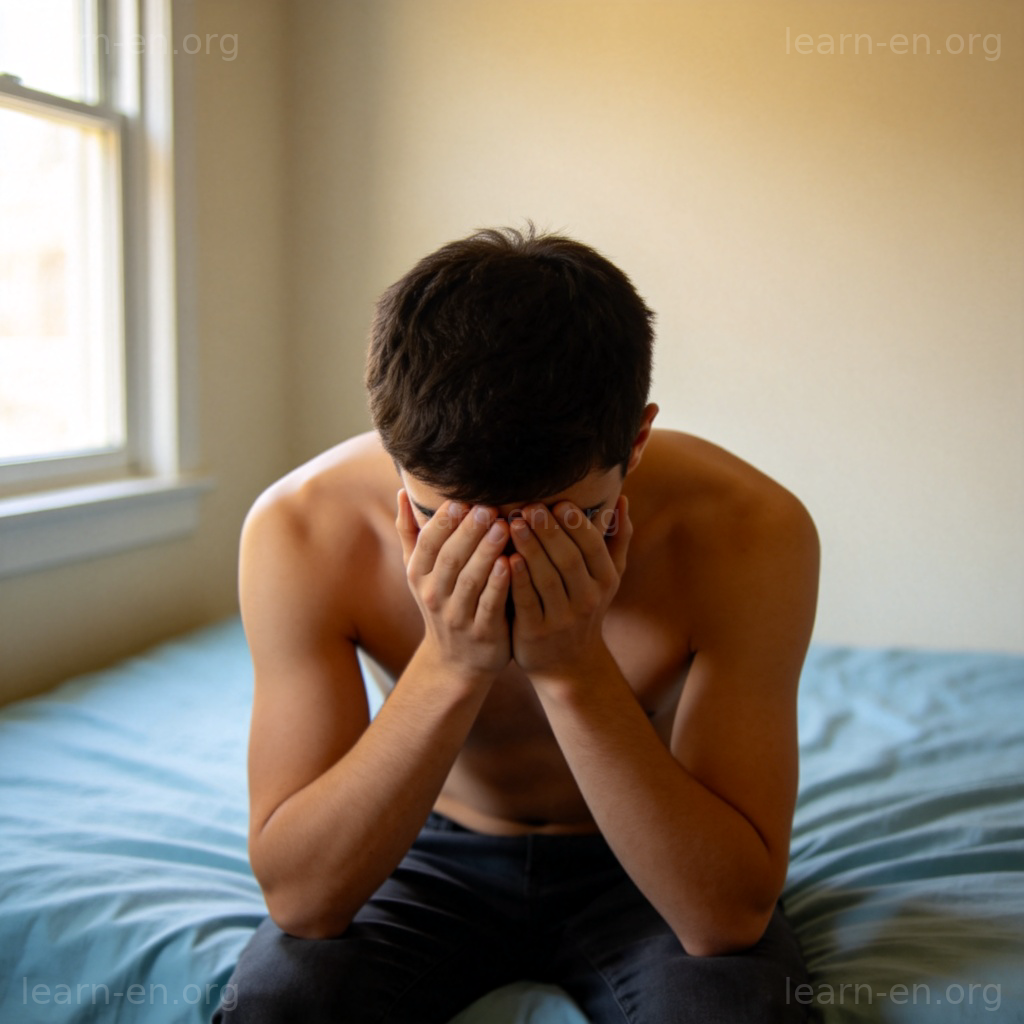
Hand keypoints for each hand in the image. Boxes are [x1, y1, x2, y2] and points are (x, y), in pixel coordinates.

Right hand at [396, 490, 511, 682]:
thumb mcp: (420, 573)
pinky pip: (490, 604)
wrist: (456, 662)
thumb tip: (403, 491)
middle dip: (468, 531)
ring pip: (470, 579)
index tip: (463, 499)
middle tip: (488, 507)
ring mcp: (457, 616)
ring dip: (486, 552)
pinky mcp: (482, 632)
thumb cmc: (443, 603)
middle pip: (450, 558)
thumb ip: (412, 533)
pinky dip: (499, 584)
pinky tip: (511, 563)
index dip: (444, 521)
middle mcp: (434, 595)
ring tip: (504, 527)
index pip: (428, 543)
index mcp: (419, 575)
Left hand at [508, 496, 630, 680]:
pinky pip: (527, 601)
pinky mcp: (536, 632)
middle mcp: (587, 599)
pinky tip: (506, 558)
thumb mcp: (608, 578)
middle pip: (569, 559)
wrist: (569, 664)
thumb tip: (621, 499)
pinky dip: (519, 579)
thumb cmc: (585, 607)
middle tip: (530, 506)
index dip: (577, 524)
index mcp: (605, 581)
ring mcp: (562, 618)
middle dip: (550, 532)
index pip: (593, 547)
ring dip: (531, 549)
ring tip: (514, 523)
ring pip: (547, 578)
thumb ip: (617, 539)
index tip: (559, 502)